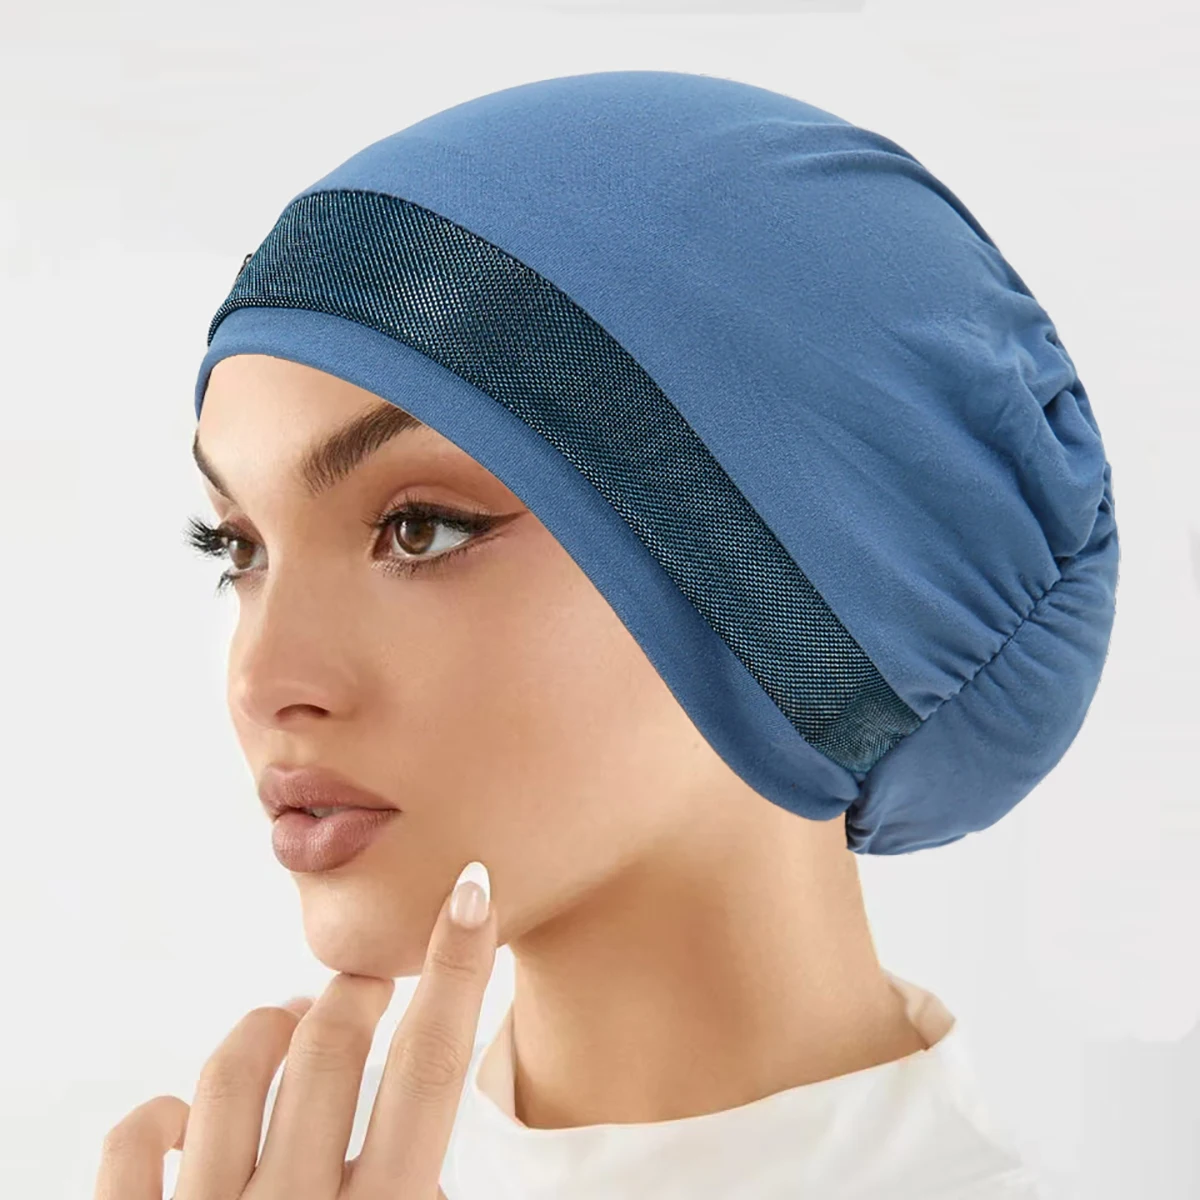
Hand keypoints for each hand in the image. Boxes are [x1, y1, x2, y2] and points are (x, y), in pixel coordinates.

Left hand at [94, 861, 495, 1199]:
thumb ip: (424, 1196)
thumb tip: (427, 1151)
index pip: (432, 1068)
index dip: (458, 969)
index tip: (470, 891)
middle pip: (332, 1045)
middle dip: (352, 993)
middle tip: (361, 987)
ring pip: (236, 1069)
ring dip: (271, 1028)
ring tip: (288, 1027)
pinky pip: (139, 1137)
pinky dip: (166, 1114)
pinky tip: (190, 1118)